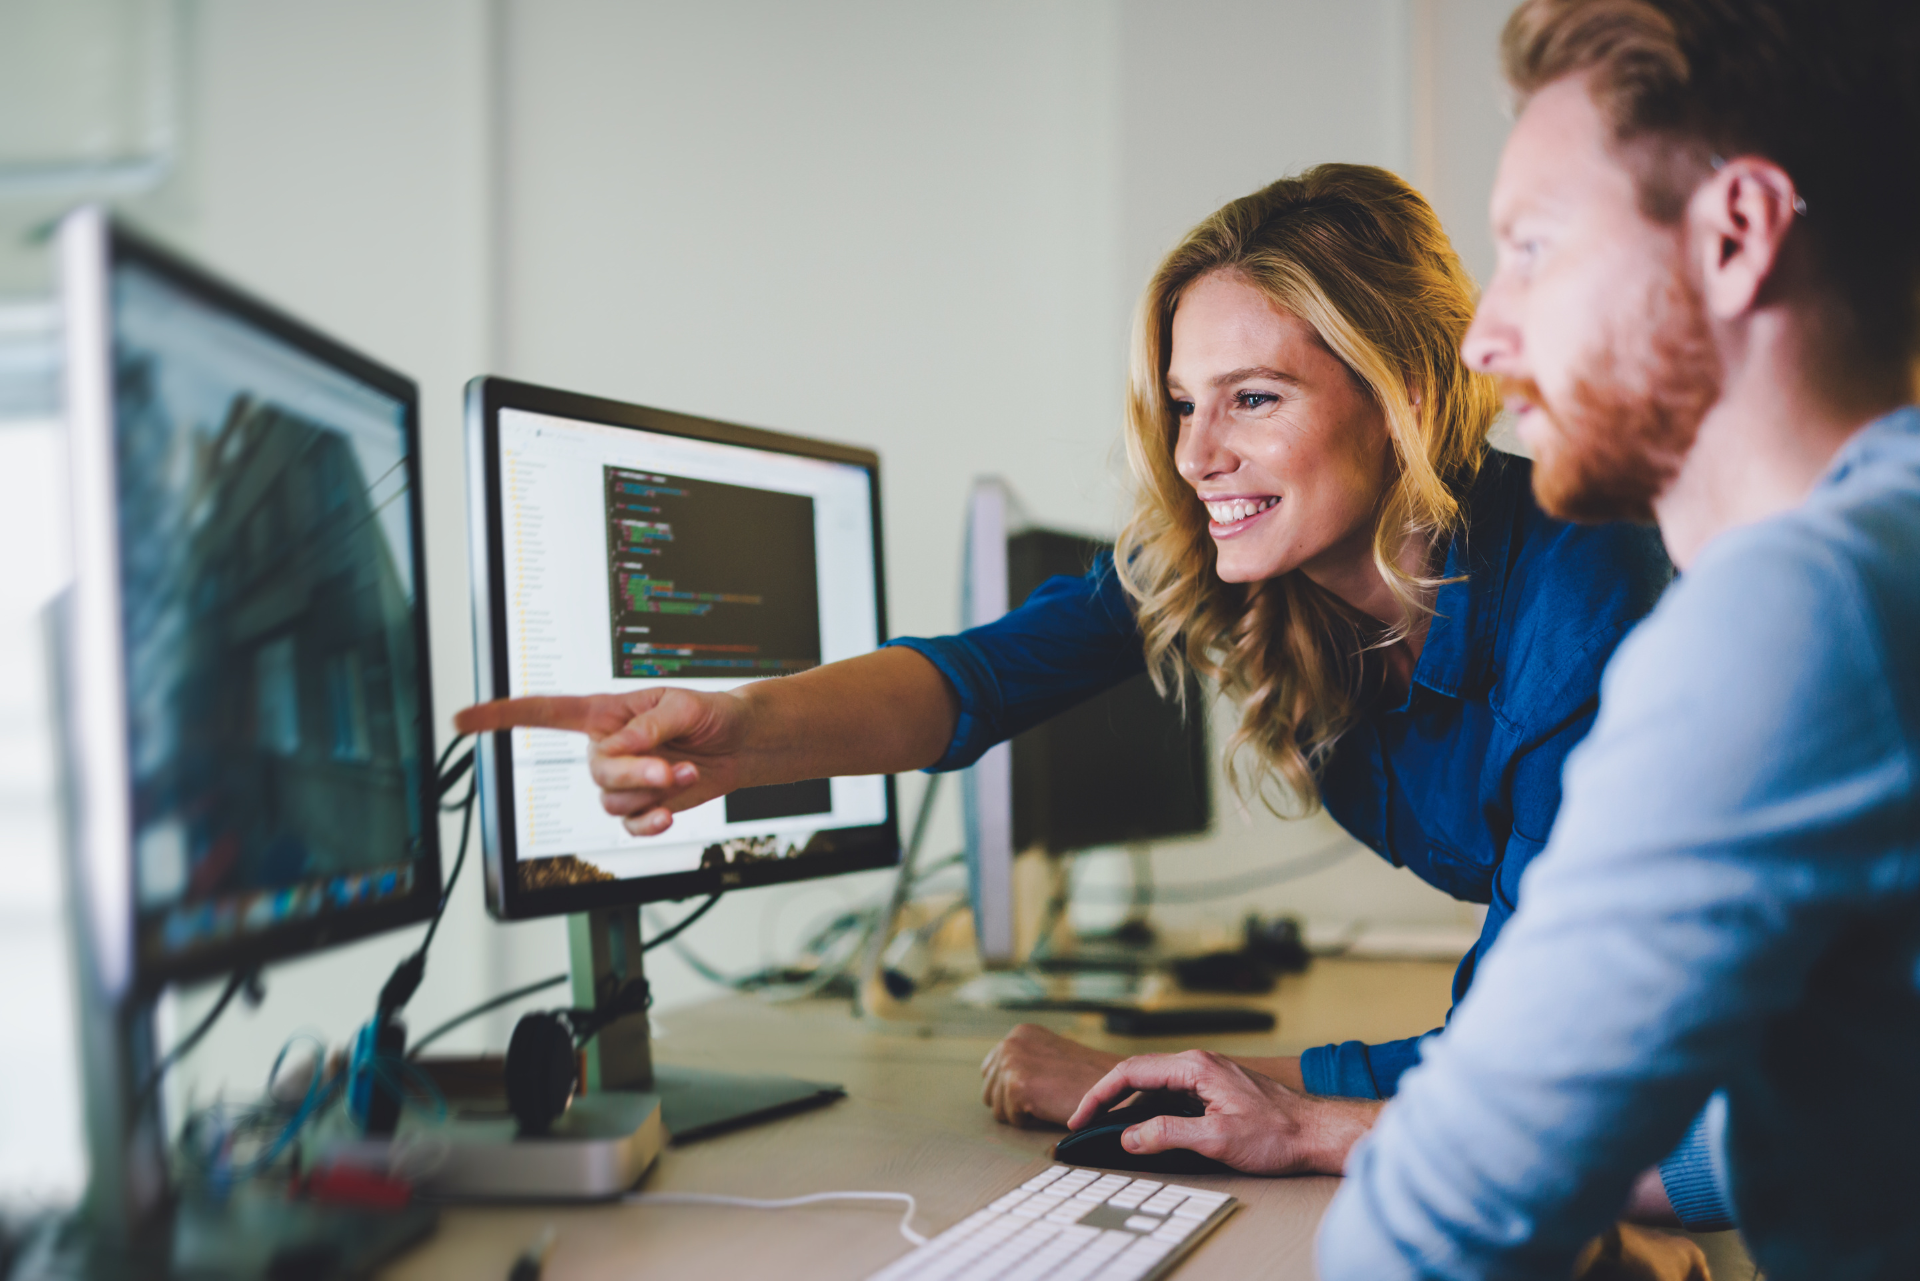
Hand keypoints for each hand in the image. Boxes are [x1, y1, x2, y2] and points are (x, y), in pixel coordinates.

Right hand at [453, 689, 752, 835]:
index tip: (462, 719)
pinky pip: (630, 825)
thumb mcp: (682, 706)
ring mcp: (623, 780)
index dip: (500, 716)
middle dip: (633, 774)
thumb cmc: (709, 713)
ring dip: (652, 794)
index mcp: (605, 714)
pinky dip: (651, 822)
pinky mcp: (642, 806)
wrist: (742, 744)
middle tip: (668, 769)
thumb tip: (620, 748)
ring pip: (612, 801)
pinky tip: (670, 812)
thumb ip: (648, 727)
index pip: (543, 713)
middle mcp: (607, 748)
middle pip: (595, 771)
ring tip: (684, 773)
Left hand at [981, 1025, 1121, 1127]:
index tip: (1040, 1089)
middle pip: (989, 1091)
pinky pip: (1010, 1119)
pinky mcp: (1016, 1084)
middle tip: (1047, 1096)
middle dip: (1014, 1103)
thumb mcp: (1050, 1058)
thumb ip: (1024, 1062)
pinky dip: (1031, 1122)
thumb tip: (994, 1081)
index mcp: (1020, 1033)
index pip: (990, 1072)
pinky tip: (1050, 1106)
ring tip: (1050, 1100)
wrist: (1114, 1092)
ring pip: (997, 1108)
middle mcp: (1011, 1041)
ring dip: (1024, 1113)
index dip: (1013, 1090)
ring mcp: (1012, 1061)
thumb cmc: (1087, 1080)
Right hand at [1066, 1050, 1381, 1175]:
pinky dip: (1149, 1108)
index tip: (1081, 1117)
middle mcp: (1198, 1063)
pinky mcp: (1214, 1089)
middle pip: (1138, 1074)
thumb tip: (1130, 1136)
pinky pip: (1170, 1094)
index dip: (1100, 1095)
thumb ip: (1169, 1134)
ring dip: (1128, 1105)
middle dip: (1107, 1098)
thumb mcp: (1218, 1139)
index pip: (1131, 1071)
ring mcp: (1207, 1075)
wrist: (1317, 1133)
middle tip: (1084, 1124)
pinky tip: (1143, 1127)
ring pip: (1154, 1084)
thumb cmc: (1278, 1133)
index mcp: (1195, 1066)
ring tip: (1106, 1128)